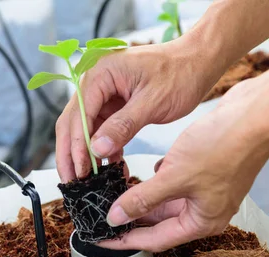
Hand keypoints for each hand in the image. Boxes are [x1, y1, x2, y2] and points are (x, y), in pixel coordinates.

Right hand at [55, 38, 222, 181]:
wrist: (198, 63)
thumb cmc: (180, 74)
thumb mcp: (153, 102)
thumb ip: (123, 126)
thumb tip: (97, 149)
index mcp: (101, 73)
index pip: (79, 113)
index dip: (77, 145)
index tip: (81, 171)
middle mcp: (96, 82)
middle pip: (73, 122)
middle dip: (70, 153)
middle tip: (71, 181)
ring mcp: (103, 95)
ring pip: (84, 130)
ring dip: (85, 155)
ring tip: (88, 181)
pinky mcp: (114, 106)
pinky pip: (101, 131)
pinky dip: (104, 150)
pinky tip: (110, 169)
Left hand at [101, 80, 268, 252]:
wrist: (257, 114)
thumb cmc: (224, 146)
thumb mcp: (175, 176)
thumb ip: (143, 199)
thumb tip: (116, 218)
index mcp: (201, 222)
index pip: (154, 240)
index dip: (124, 240)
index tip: (101, 238)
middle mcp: (205, 211)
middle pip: (159, 223)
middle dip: (131, 218)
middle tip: (102, 215)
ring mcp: (207, 191)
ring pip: (166, 201)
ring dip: (143, 197)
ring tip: (115, 193)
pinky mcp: (206, 172)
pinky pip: (175, 183)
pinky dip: (158, 179)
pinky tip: (143, 171)